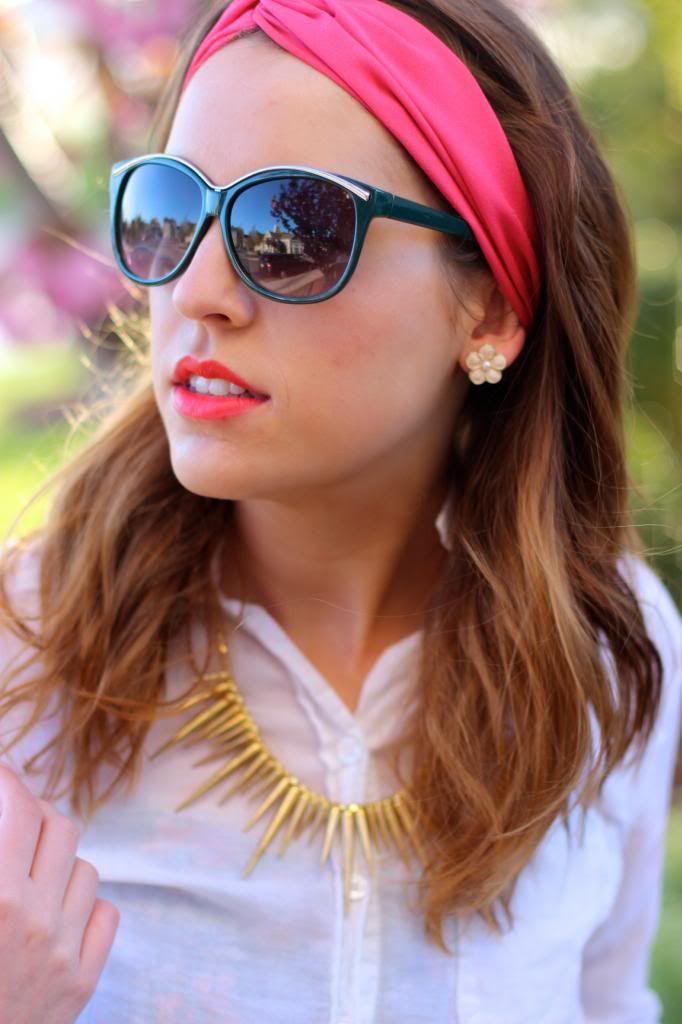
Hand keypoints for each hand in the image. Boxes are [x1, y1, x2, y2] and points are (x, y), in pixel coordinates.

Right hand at [0, 763, 119, 1023]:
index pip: (20, 810)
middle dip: (37, 814)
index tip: (2, 772)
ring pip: (86, 869)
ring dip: (59, 861)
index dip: (9, 782)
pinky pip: (104, 915)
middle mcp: (37, 920)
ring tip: (31, 870)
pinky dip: (84, 905)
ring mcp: (65, 952)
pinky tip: (57, 909)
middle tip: (15, 816)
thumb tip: (2, 827)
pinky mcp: (82, 983)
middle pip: (61, 828)